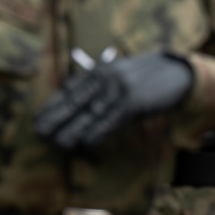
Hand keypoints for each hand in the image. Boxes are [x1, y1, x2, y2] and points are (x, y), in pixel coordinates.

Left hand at [35, 49, 195, 152]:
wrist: (177, 73)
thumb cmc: (144, 79)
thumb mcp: (116, 77)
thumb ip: (96, 87)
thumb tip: (72, 102)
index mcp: (98, 72)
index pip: (70, 89)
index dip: (53, 105)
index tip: (38, 118)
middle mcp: (105, 78)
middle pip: (76, 101)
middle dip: (57, 117)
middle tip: (39, 131)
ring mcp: (119, 89)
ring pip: (92, 113)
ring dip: (74, 129)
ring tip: (59, 142)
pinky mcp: (135, 101)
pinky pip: (113, 119)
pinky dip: (99, 131)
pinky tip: (87, 142)